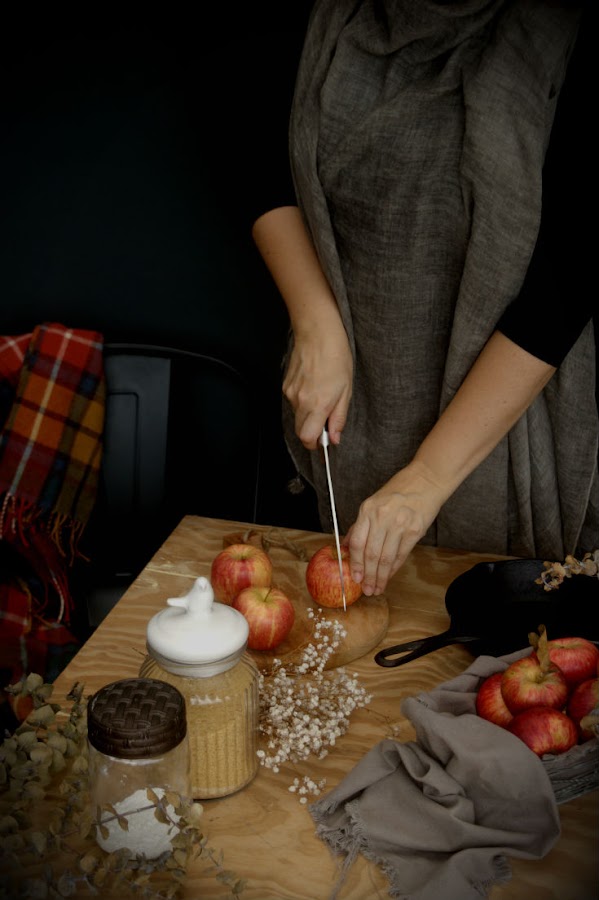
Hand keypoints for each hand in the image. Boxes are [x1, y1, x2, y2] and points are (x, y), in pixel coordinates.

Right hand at [283, 327, 352, 449]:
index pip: (307, 438)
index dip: (315, 444)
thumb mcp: (346, 390)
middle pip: (300, 431)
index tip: (323, 443)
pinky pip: (293, 402)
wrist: (317, 333)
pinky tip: (313, 386)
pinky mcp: (285, 385)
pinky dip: (303, 401)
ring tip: (322, 395)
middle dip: (312, 431)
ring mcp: (290, 393)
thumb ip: (338, 417)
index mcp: (318, 404)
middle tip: (326, 420)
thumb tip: (334, 437)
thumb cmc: (336, 356)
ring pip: (297, 416)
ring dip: (308, 414)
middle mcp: (300, 401)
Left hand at [345, 462, 444, 594]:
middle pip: (371, 554)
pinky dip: (393, 569)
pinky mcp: (415, 530)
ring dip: (380, 577)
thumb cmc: (398, 491)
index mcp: (368, 510)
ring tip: (377, 588)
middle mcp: (382, 517)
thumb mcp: (373, 503)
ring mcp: (399, 524)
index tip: (354, 577)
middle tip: (366, 590)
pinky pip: (401, 555)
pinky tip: (389, 576)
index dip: (355, 563)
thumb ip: (360, 525)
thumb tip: (347, 546)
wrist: (426, 480)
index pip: (358, 542)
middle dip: (367, 575)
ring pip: (386, 558)